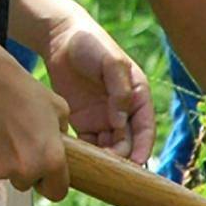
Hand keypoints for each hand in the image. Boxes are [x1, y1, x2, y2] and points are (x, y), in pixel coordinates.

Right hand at [0, 58, 71, 200]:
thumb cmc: (25, 92)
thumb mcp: (59, 109)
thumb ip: (61, 133)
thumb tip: (57, 142)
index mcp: (52, 161)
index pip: (57, 193)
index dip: (51, 184)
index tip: (45, 176)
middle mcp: (27, 171)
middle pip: (27, 183)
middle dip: (25, 169)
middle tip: (19, 143)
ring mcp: (0, 169)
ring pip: (4, 173)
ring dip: (4, 161)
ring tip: (1, 132)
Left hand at [42, 4, 154, 164]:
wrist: (60, 38)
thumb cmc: (91, 45)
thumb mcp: (111, 62)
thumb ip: (120, 89)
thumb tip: (121, 121)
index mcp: (138, 97)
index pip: (145, 128)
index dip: (144, 147)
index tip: (139, 164)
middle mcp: (123, 111)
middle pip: (128, 143)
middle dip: (122, 158)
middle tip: (110, 167)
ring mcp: (104, 118)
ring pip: (109, 147)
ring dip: (105, 159)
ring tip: (95, 166)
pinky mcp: (84, 121)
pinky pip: (89, 144)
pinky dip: (88, 154)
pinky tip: (81, 159)